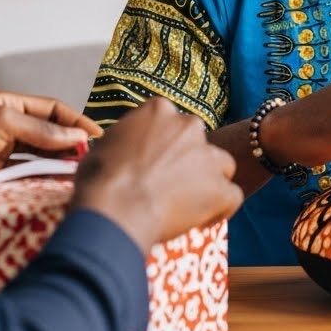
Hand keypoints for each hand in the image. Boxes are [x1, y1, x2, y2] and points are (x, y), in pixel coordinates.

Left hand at [0, 91, 100, 181]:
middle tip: (92, 161)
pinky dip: (41, 181)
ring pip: (39, 158)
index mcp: (7, 105)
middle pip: (49, 135)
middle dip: (71, 146)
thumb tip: (77, 137)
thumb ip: (40, 130)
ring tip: (78, 176)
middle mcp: (6, 127)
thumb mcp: (0, 123)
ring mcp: (0, 154)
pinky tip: (55, 187)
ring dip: (58, 166)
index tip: (98, 137)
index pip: (52, 110)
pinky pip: (25, 177)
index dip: (77, 121)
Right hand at [71, 97, 242, 250]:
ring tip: (189, 202)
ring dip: (209, 180)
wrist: (115, 207)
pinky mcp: (221, 188)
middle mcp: (188, 126)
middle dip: (188, 160)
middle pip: (197, 142)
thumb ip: (125, 141)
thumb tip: (124, 150)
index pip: (170, 122)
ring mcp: (208, 156)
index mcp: (159, 111)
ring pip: (221, 165)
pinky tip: (205, 220)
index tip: (154, 162)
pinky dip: (222, 208)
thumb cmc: (99, 179)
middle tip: (169, 184)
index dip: (163, 144)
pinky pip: (232, 196)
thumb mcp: (104, 145)